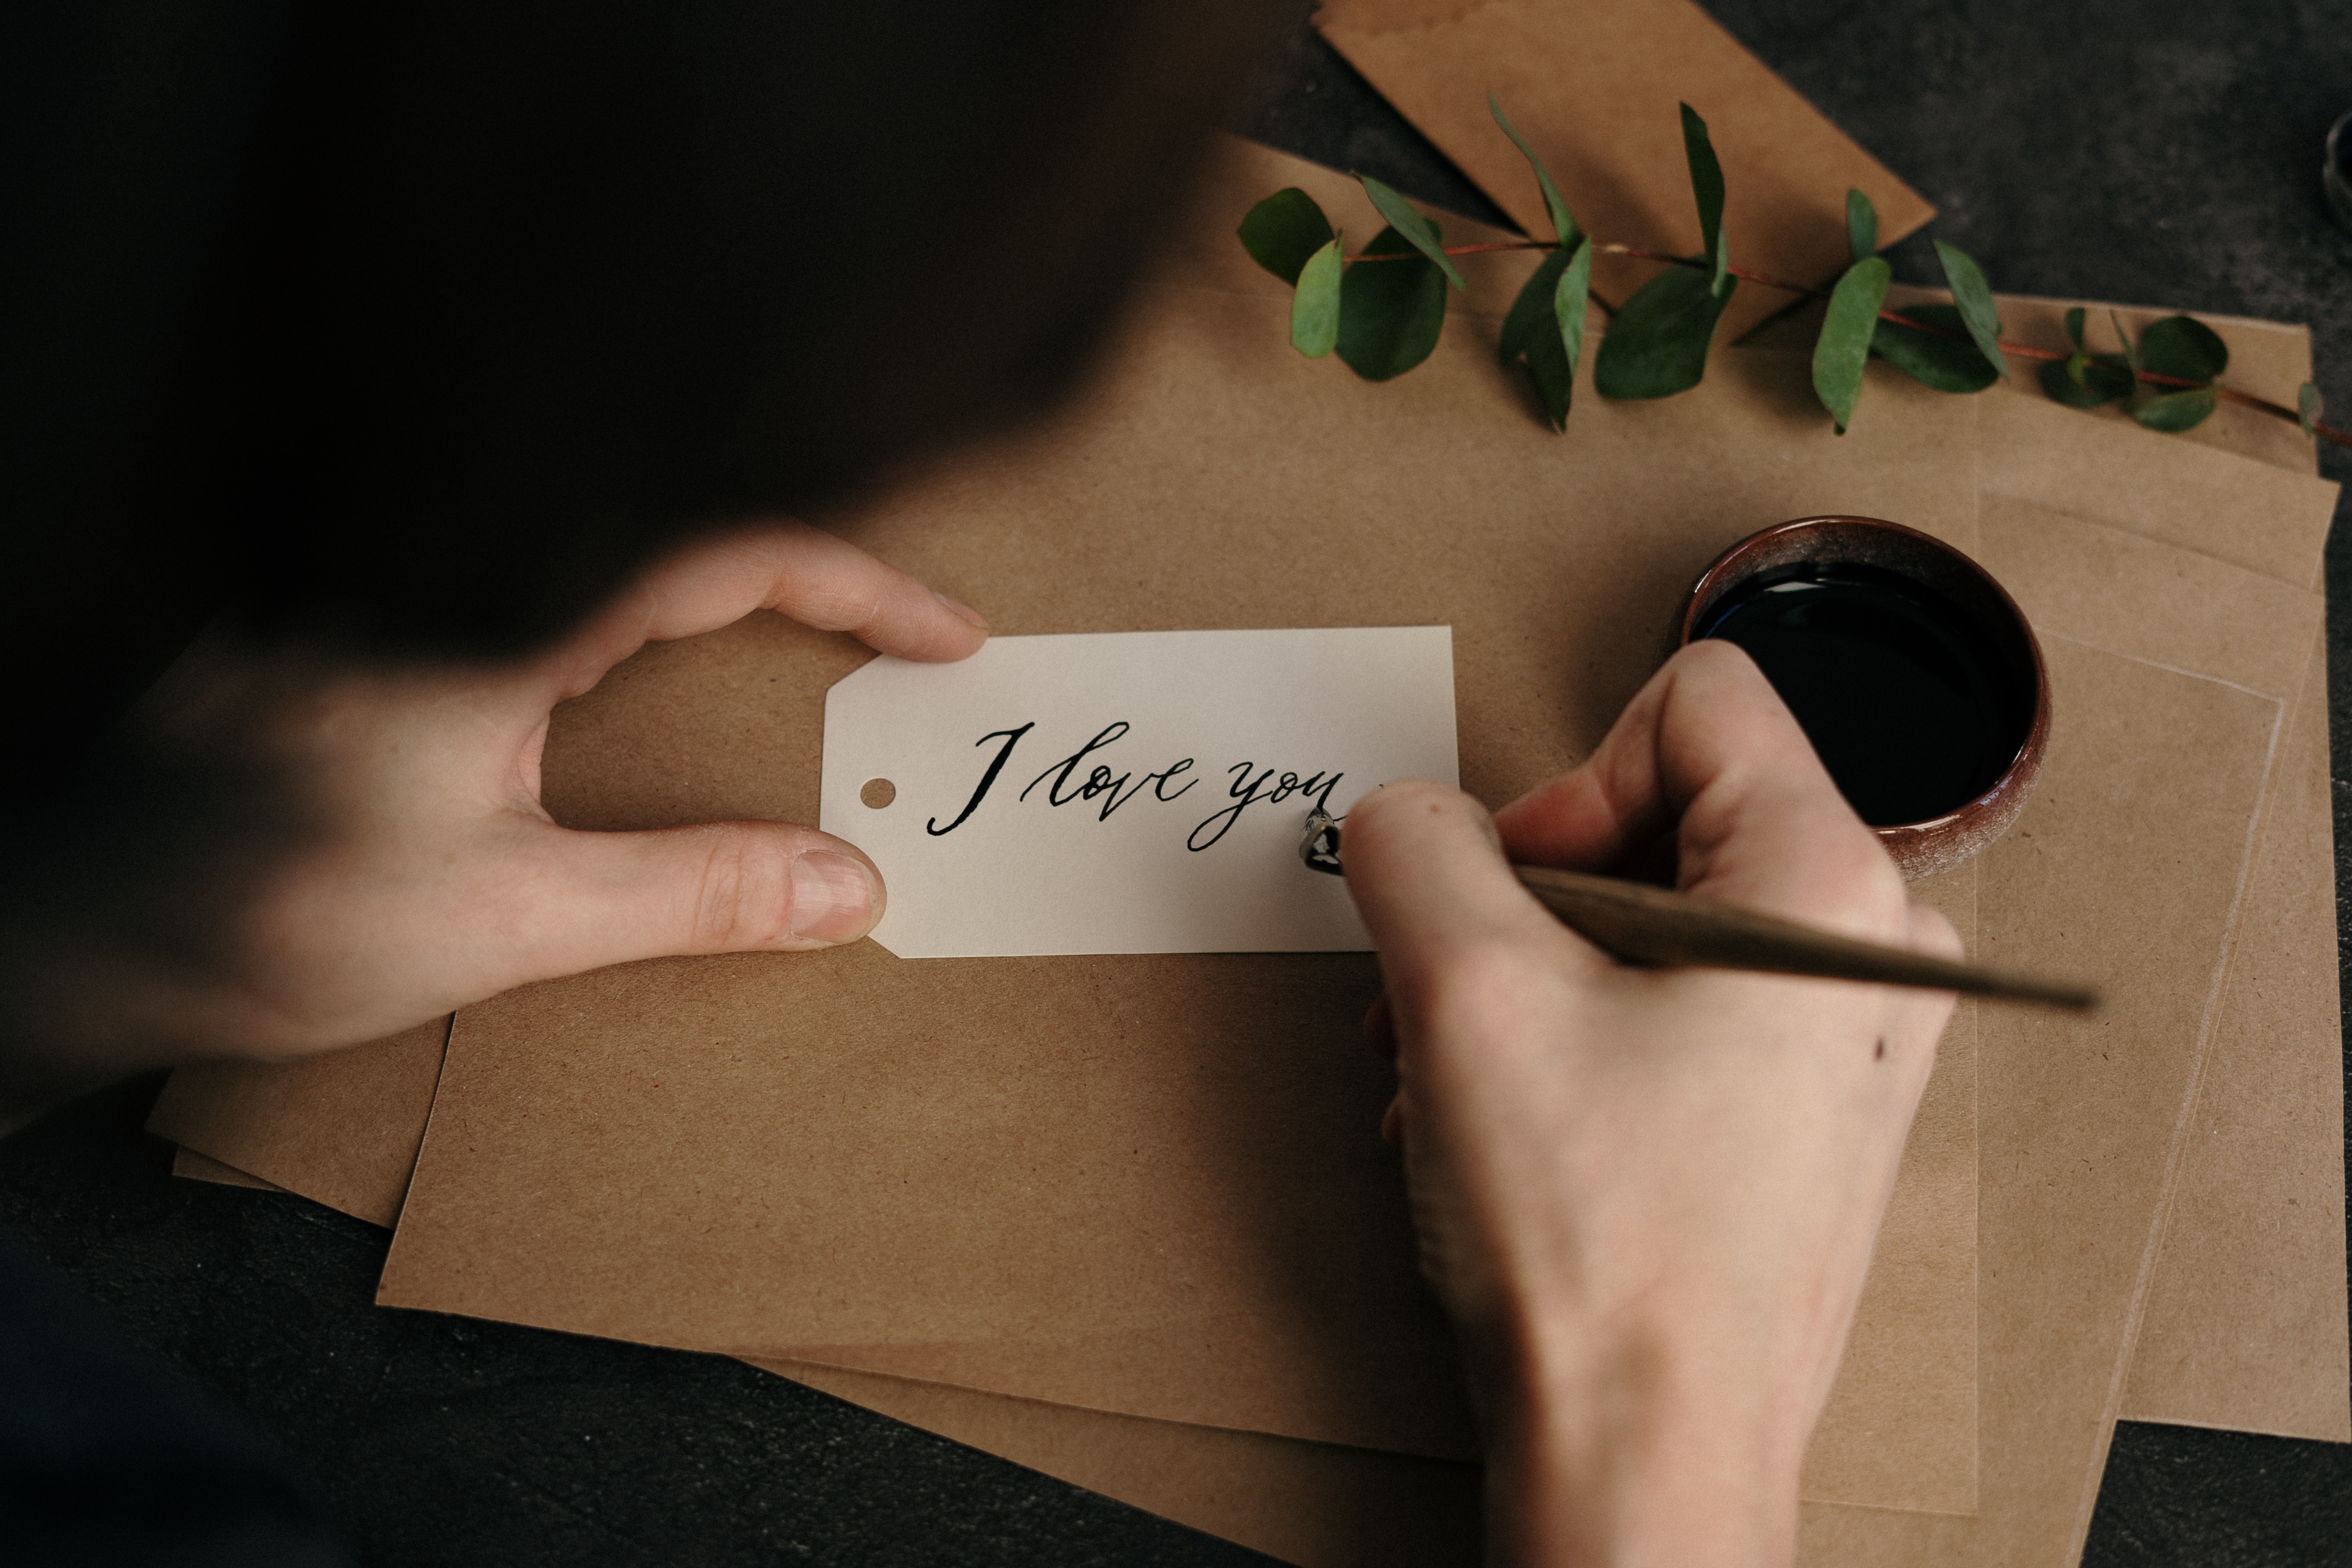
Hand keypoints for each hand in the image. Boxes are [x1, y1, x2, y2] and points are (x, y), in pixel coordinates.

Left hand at [18, 524, 985, 1098]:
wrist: (77, 923)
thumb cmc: (261, 913)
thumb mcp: (501, 918)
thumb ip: (687, 892)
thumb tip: (850, 888)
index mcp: (495, 605)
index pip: (724, 546)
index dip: (858, 584)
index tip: (950, 640)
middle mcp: (450, 566)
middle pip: (676, 524)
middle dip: (807, 575)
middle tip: (896, 646)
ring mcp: (403, 585)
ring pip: (605, 548)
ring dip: (723, 594)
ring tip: (805, 662)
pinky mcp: (367, 625)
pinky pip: (539, 584)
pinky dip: (638, 620)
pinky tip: (655, 689)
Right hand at [1341, 640, 1958, 1567]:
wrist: (1647, 1457)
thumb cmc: (1602, 1252)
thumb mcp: (1464, 992)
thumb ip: (1412, 847)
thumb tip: (1403, 818)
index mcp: (1830, 887)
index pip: (1692, 701)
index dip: (1567, 780)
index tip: (1516, 895)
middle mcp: (1869, 954)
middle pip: (1662, 815)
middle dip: (1526, 902)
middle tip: (1460, 996)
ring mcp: (1841, 1044)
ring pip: (1648, 926)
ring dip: (1526, 986)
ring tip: (1467, 1081)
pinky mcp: (1799, 1116)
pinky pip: (1669, 1014)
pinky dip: (1569, 1050)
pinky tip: (1511, 1132)